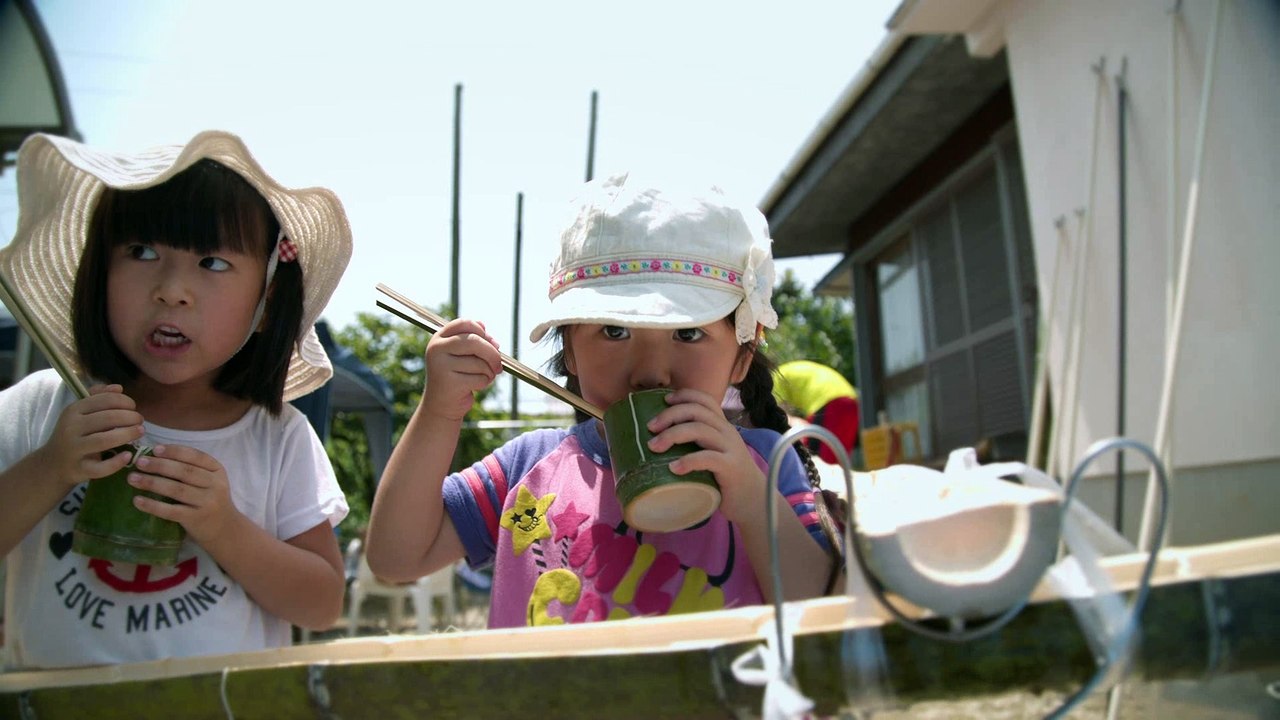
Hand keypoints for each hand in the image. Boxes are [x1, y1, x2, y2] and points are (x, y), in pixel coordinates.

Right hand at [38, 384, 144, 488]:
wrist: (52, 465)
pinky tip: (128, 456)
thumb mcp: (80, 413)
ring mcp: (74, 449)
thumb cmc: (74, 435)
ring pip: (105, 440)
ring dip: (128, 434)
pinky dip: (117, 462)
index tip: (133, 408)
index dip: (125, 401)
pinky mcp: (79, 469)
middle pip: (108, 418)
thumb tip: (118, 388)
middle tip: (140, 421)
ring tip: (140, 432)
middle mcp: (71, 428)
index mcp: (73, 410)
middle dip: (131, 417)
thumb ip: (98, 397)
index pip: (105, 400)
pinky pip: (101, 467)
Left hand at [127, 444, 238, 543]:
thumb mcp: (210, 480)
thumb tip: (156, 455)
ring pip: (176, 490)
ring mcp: (207, 503)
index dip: (175, 451)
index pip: (196, 456)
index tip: (155, 449)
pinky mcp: (196, 519)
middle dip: (160, 465)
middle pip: (185, 472)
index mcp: (217, 470)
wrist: (225, 529)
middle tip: (139, 462)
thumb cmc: (210, 500)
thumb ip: (191, 469)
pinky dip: (152, 505)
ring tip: (132, 478)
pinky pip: (171, 511)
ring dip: (152, 483)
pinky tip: (137, 501)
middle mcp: (215, 485)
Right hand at [422, 318, 501, 421]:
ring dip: (488, 372)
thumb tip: (494, 342)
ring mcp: (441, 366)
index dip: (482, 331)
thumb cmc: (457, 375)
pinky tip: (474, 387)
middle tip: (499, 365)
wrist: (441, 404)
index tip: (492, 343)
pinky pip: (480, 378)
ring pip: (479, 362)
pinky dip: (484, 383)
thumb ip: (476, 342)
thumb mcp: (463, 355)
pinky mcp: (450, 383)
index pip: (464, 323)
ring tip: (481, 377)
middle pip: (474, 341)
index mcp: (439, 338)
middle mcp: (436, 349)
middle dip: (492, 353)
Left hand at [645, 388, 764, 524]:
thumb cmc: (725, 478)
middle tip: (650, 428)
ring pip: (700, 430)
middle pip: (696, 411)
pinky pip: (708, 458)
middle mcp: (727, 432)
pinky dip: (688, 461)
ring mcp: (730, 448)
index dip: (684, 395)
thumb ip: (697, 444)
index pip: (705, 400)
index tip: (664, 401)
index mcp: (722, 426)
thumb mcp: (713, 454)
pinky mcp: (731, 468)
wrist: (753, 501)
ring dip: (672, 435)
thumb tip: (659, 442)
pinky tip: (673, 468)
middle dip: (670, 415)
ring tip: (653, 447)